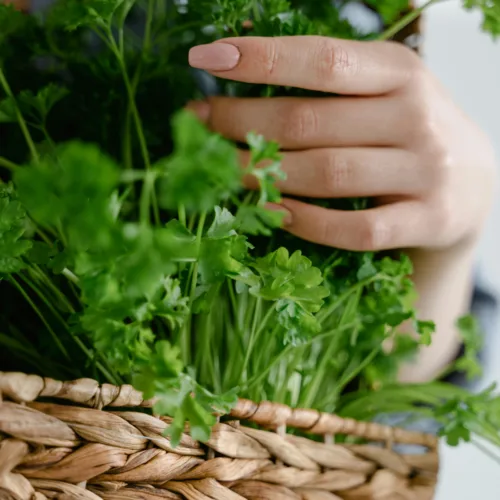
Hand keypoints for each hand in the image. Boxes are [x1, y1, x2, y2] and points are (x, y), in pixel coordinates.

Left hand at [188, 36, 496, 252]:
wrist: (473, 188)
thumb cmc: (408, 137)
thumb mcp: (384, 96)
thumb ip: (332, 90)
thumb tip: (242, 85)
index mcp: (401, 73)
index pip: (323, 60)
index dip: (261, 59)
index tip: (205, 61)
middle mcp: (417, 116)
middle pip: (310, 121)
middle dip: (242, 124)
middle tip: (198, 128)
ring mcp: (426, 171)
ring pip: (328, 175)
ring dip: (264, 175)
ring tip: (223, 171)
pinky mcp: (427, 220)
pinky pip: (355, 228)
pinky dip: (307, 222)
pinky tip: (272, 212)